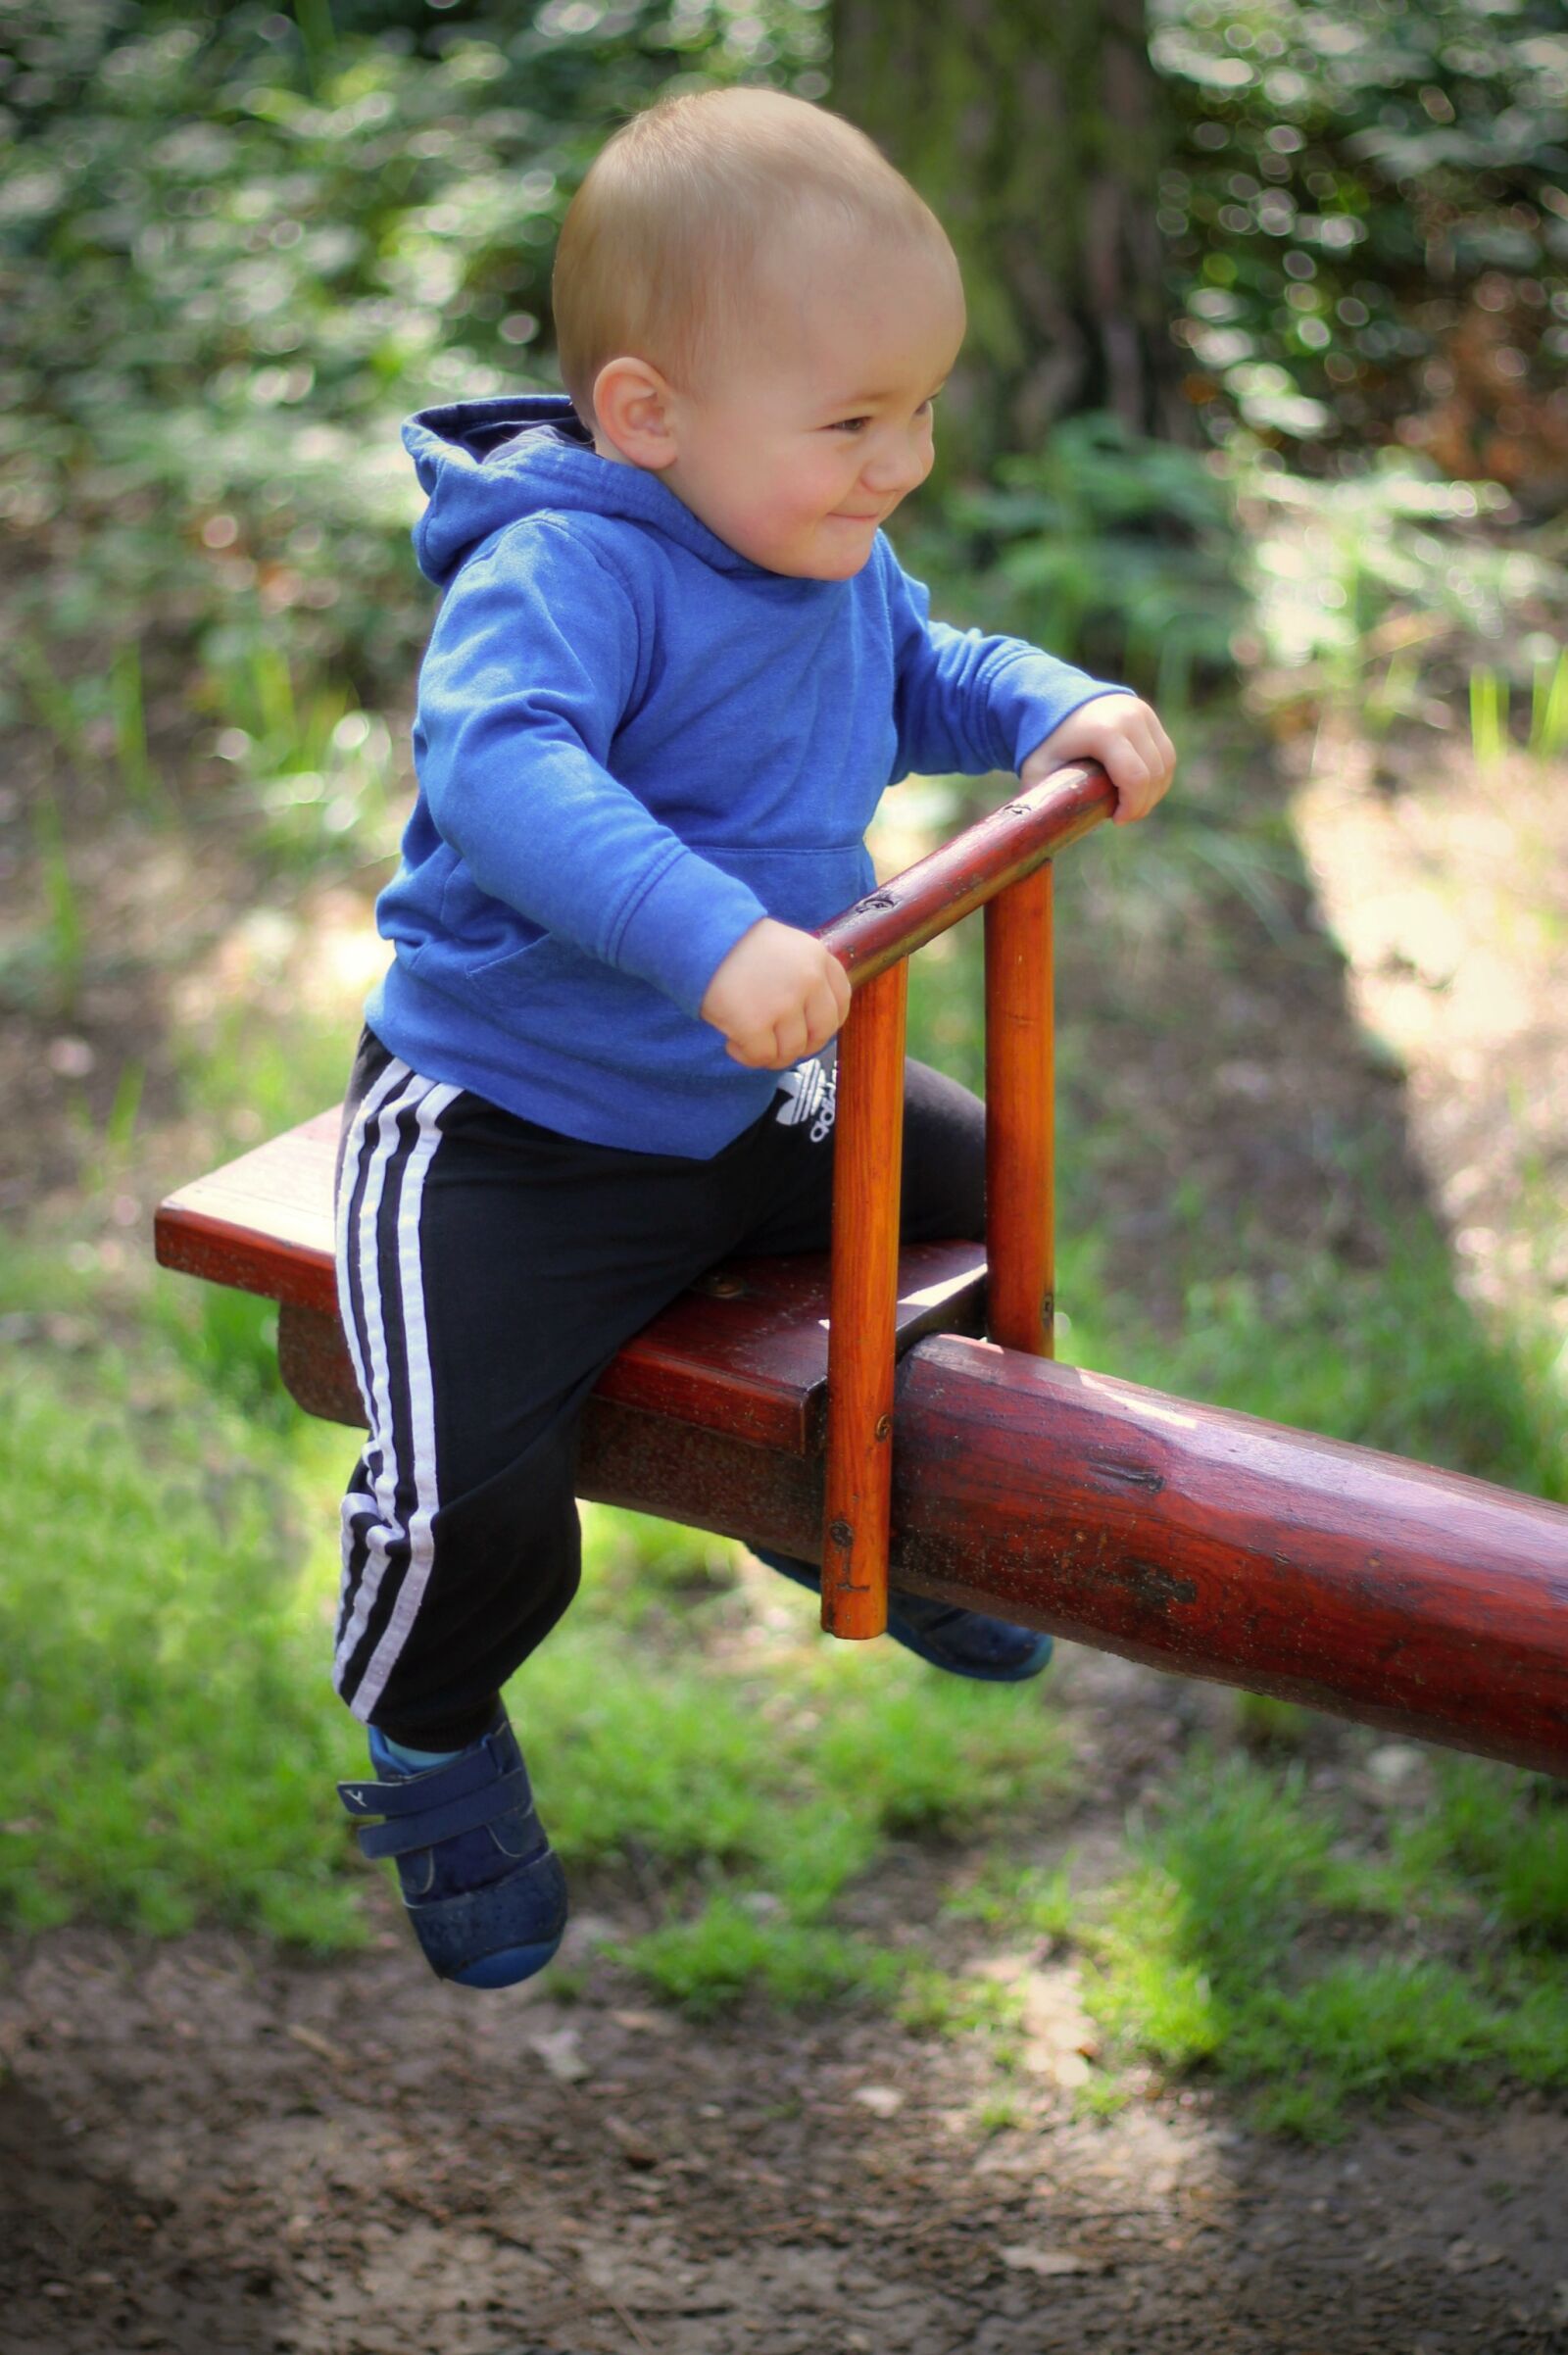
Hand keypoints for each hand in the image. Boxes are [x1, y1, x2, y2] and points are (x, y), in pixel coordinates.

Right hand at [699, 917, 852, 1069]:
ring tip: (749, 1041)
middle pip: (821, 1033)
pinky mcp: (755, 1023)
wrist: (701, 936)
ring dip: (771, 1054)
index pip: (841, 1003)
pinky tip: (733, 1043)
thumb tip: (811, 1021)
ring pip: (791, 1050)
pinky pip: (762, 1057)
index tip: (809, 1031)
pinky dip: (746, 1056)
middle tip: (778, 1044)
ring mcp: (783, 1003)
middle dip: (802, 1046)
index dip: (826, 1024)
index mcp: (819, 958)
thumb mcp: (787, 947)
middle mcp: (809, 980)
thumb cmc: (737, 944)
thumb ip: (807, 975)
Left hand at [1020, 694, 1175, 824]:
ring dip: (1155, 791)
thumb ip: (1042, 799)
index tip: (1116, 820)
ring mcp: (1142, 713)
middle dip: (1143, 803)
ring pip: (1166, 763)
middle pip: (1154, 773)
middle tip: (1124, 817)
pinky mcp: (1148, 715)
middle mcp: (1129, 717)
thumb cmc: (1045, 741)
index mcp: (1104, 731)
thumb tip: (1042, 836)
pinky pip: (1166, 752)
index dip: (1132, 806)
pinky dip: (1159, 775)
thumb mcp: (1038, 768)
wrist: (1054, 698)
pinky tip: (1142, 790)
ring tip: (1133, 806)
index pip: (1135, 777)